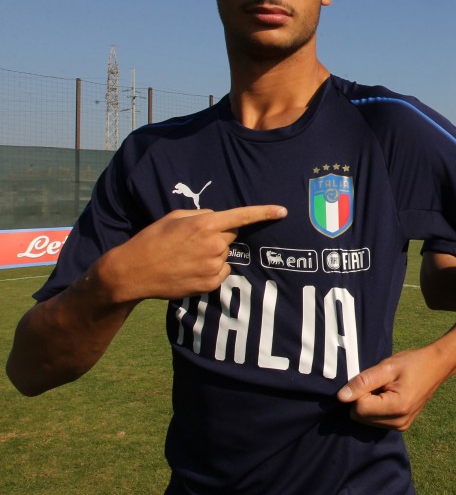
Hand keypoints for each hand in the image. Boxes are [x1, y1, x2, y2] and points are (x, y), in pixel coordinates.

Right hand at [97, 205, 286, 302]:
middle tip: (192, 241)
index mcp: (204, 225)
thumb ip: (201, 215)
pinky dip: (211, 269)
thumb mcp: (174, 218)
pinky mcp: (210, 283)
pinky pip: (221, 271)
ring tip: (186, 257)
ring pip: (225, 255)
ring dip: (213, 254)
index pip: (241, 216)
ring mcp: (212, 265)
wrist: (133, 272)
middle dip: (218, 235)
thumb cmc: (152, 240)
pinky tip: (189, 269)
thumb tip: (218, 219)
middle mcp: (213, 245)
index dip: (264, 212)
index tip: (283, 211)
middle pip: (230, 236)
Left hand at [337, 346, 452, 430]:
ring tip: (386, 389)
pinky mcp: (401, 426)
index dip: (360, 392)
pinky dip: (376, 408)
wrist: (437, 366)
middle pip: (360, 417)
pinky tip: (389, 396)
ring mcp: (401, 426)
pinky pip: (375, 421)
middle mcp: (399, 422)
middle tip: (381, 383)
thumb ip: (363, 382)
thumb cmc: (413, 363)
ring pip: (365, 420)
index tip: (375, 380)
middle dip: (364, 399)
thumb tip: (341, 397)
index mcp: (397, 408)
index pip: (358, 408)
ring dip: (370, 404)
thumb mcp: (387, 367)